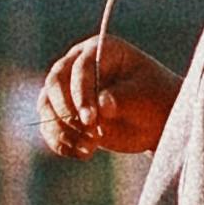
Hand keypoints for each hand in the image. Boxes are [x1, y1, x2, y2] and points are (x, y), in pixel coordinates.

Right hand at [39, 33, 176, 160]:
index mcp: (100, 50)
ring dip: (62, 129)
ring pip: (47, 105)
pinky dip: (60, 142)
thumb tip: (102, 106)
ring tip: (89, 149)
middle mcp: (77, 64)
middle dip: (66, 110)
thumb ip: (121, 98)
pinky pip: (50, 126)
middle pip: (55, 82)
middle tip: (87, 131)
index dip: (81, 93)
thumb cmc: (154, 100)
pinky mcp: (64, 113)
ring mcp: (68, 89)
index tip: (91, 119)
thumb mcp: (143, 97)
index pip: (80, 67)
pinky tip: (81, 154)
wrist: (156, 121)